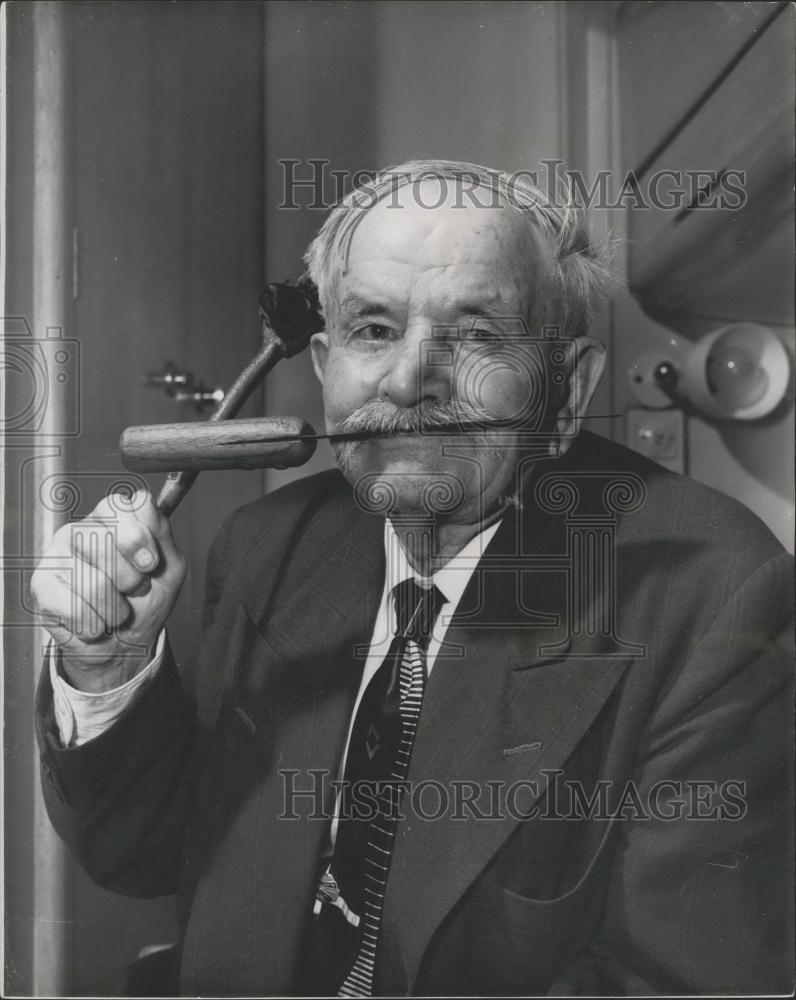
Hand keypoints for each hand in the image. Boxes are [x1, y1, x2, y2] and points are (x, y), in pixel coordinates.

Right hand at [30, 490, 186, 691]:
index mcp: (114, 518)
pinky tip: (95, 620)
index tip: (150, 564)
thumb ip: (160, 533)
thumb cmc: (145, 601)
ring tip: (115, 608)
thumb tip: (142, 503)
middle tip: (133, 589)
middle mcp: (82, 529)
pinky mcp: (41, 586)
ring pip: (94, 582)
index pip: (120, 506)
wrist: (125, 644)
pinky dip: (95, 624)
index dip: (139, 537)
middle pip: (104, 542)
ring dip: (115, 608)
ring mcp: (57, 555)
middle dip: (130, 579)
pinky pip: (74, 608)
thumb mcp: (169, 567)